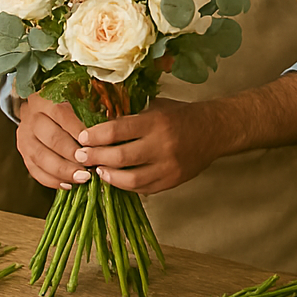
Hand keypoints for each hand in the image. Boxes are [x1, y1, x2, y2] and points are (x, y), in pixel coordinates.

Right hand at [16, 92, 89, 189]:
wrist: (37, 110)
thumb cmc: (64, 105)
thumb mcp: (74, 99)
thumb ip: (87, 110)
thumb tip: (108, 128)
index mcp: (45, 100)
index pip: (61, 113)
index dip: (77, 129)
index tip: (93, 143)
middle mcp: (31, 118)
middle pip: (52, 139)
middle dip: (73, 155)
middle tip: (90, 165)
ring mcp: (25, 137)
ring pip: (42, 157)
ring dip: (64, 171)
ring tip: (82, 178)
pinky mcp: (23, 154)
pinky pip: (35, 171)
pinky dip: (52, 180)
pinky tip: (68, 184)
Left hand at [76, 97, 221, 195]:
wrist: (214, 130)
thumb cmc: (181, 115)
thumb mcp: (155, 108)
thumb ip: (130, 118)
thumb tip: (98, 125)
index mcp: (156, 122)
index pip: (116, 131)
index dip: (94, 136)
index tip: (82, 137)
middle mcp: (162, 145)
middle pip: (119, 157)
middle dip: (95, 157)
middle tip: (81, 156)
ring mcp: (168, 167)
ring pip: (129, 179)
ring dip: (108, 176)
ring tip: (98, 170)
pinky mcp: (172, 181)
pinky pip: (142, 188)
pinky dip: (125, 185)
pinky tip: (116, 178)